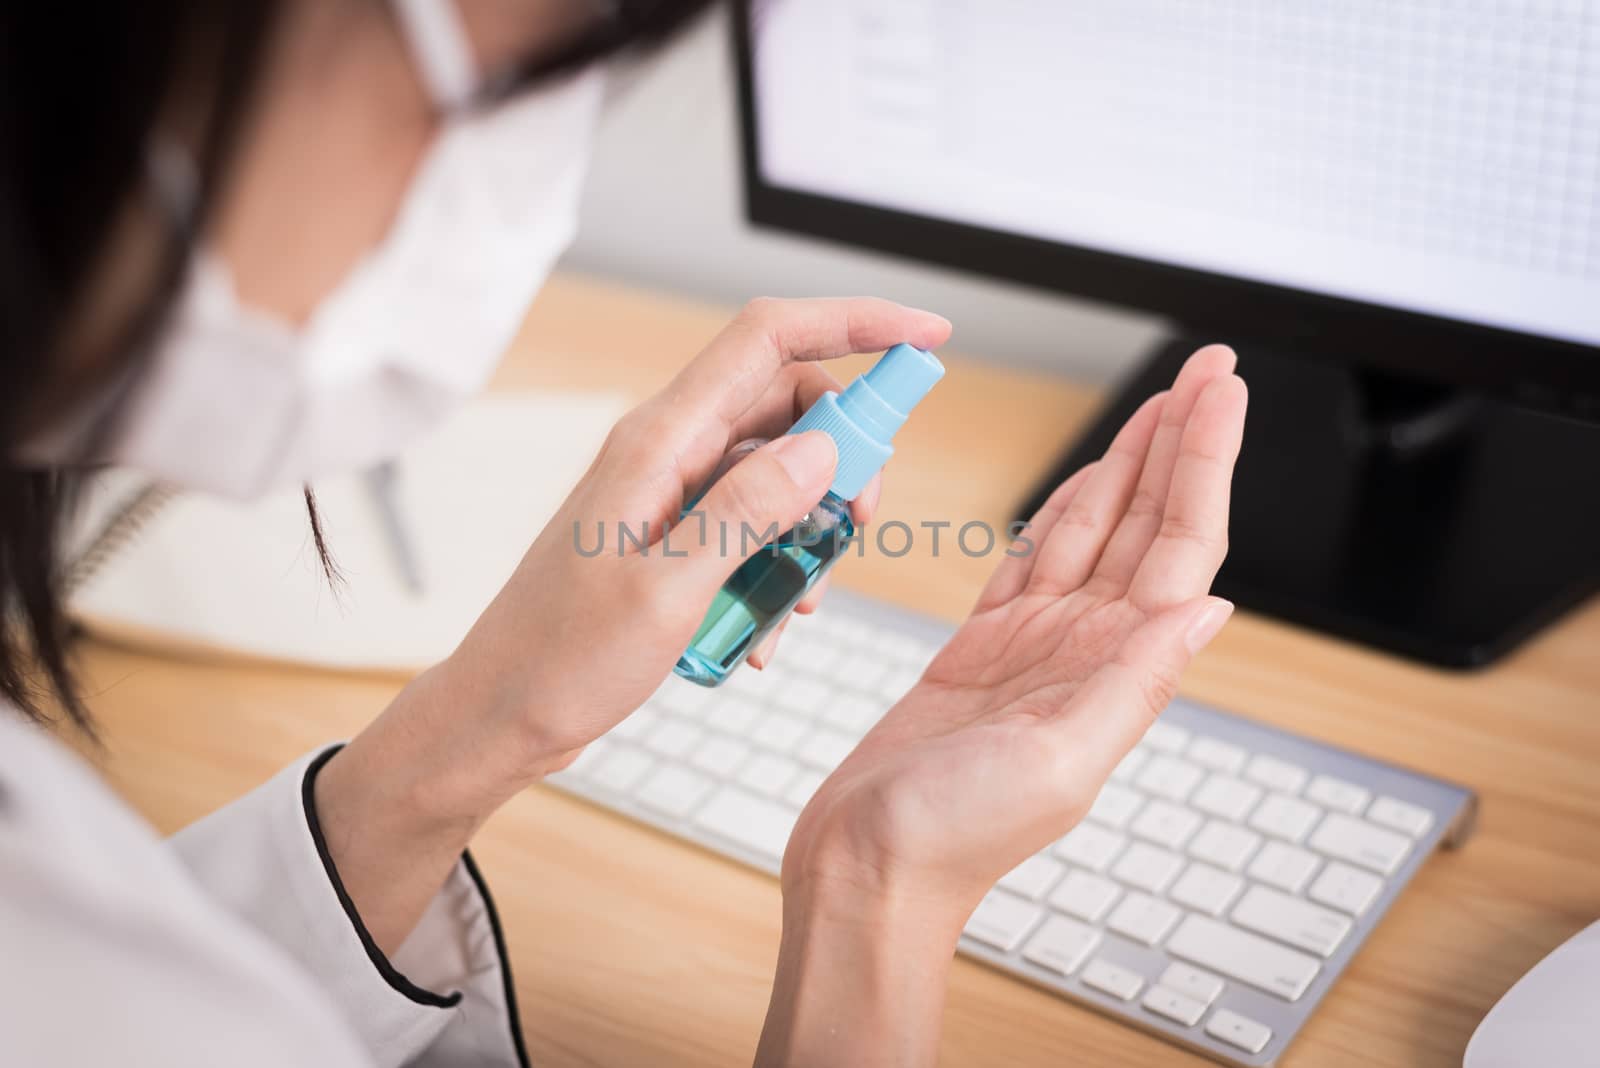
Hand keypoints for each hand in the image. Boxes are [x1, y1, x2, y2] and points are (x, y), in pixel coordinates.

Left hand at [314, 298, 948, 950]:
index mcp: (659, 440)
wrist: (501, 714)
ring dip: (812, 531)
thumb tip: (822, 446)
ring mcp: (672, 491)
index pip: (768, 339)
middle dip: (846, 454)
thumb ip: (747, 509)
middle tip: (863, 521)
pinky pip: (754, 526)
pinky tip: (766, 630)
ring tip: (801, 603)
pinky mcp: (677, 534)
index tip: (928, 337)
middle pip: (789, 404)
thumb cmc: (562, 658)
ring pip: (781, 471)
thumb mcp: (668, 590)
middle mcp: (668, 450)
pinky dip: (779, 569)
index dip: (854, 323)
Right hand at [759, 346, 1245, 1065]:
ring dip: (1129, 465)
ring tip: (1160, 405)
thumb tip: (1209, 610)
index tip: (1218, 394)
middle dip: (1180, 443)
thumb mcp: (1059, 761)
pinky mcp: (982, 646)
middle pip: (1148, 522)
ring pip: (1094, 530)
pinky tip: (1083, 481)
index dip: (1203, 464)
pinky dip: (1060, 512)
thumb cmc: (953, 838)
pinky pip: (1032, 560)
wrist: (869, 869)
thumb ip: (1134, 683)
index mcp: (1113, 670)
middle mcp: (1084, 649)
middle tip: (1206, 369)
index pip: (1180, 546)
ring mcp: (1035, 644)